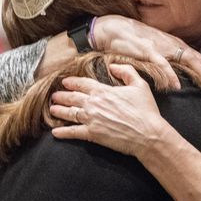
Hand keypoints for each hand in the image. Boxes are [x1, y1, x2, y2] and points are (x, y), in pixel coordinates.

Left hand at [50, 63, 172, 158]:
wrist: (148, 133)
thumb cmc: (146, 110)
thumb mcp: (140, 84)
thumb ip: (126, 71)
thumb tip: (113, 66)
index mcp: (104, 91)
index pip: (83, 84)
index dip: (72, 82)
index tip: (65, 82)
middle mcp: (94, 104)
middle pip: (72, 98)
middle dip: (62, 96)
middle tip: (54, 96)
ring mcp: (91, 119)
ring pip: (69, 113)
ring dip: (59, 111)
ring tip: (52, 109)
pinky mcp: (92, 134)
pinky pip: (73, 132)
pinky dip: (62, 133)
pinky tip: (55, 133)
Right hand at [91, 15, 200, 93]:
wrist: (114, 28)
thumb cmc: (134, 40)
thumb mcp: (155, 49)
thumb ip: (166, 59)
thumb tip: (176, 75)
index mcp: (176, 45)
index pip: (199, 59)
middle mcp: (173, 45)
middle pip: (199, 61)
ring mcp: (162, 47)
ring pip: (188, 61)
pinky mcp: (149, 50)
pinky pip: (163, 64)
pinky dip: (171, 75)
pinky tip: (177, 86)